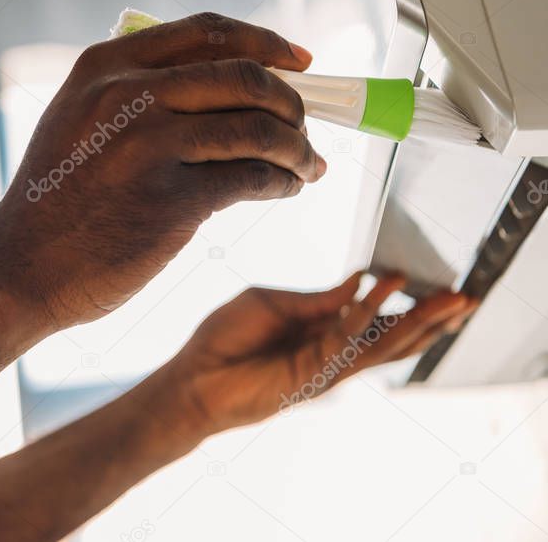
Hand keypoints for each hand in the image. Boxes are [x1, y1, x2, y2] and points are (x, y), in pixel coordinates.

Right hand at [0, 13, 325, 328]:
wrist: (20, 268)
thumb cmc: (55, 201)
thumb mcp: (75, 120)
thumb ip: (133, 92)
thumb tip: (231, 86)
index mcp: (104, 67)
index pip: (206, 31)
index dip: (266, 42)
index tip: (299, 61)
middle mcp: (127, 95)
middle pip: (244, 76)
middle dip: (292, 101)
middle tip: (304, 126)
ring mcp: (149, 146)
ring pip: (259, 129)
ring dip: (297, 148)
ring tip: (306, 165)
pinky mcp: (171, 201)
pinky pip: (252, 178)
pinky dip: (283, 182)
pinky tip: (286, 189)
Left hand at [169, 273, 477, 433]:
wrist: (193, 376)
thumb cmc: (224, 338)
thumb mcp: (271, 302)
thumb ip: (317, 298)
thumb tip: (358, 281)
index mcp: (320, 331)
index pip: (372, 318)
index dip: (403, 304)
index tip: (431, 283)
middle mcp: (329, 351)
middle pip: (390, 336)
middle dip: (428, 318)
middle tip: (464, 298)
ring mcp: (324, 366)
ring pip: (382, 344)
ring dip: (418, 321)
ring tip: (450, 301)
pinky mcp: (312, 373)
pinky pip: (347, 339)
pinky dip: (368, 311)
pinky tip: (387, 289)